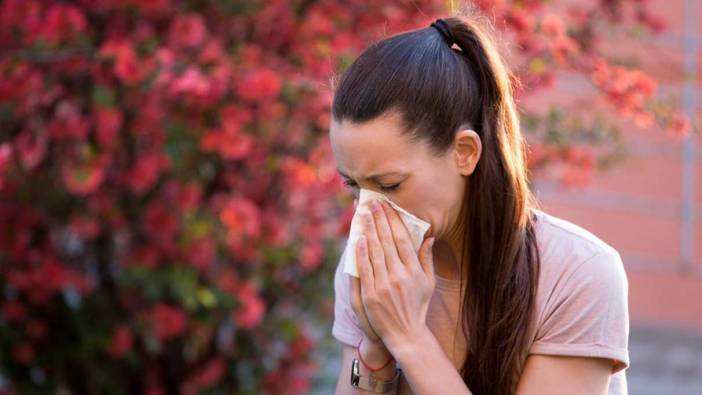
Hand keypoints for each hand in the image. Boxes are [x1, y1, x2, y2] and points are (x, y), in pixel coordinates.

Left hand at [356, 199, 435, 351]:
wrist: (405, 333)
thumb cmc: (418, 306)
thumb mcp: (428, 283)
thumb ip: (427, 259)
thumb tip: (429, 237)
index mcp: (414, 271)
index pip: (402, 239)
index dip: (394, 221)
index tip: (388, 207)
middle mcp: (399, 275)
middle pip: (386, 242)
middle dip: (379, 220)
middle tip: (373, 204)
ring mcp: (384, 285)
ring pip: (374, 252)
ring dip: (369, 231)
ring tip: (365, 215)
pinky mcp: (371, 295)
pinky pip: (365, 269)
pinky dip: (360, 253)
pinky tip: (358, 239)